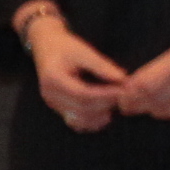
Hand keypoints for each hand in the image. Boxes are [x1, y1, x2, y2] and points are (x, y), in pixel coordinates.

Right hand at [22, 13, 129, 131]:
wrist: (46, 46)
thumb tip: (124, 80)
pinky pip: (77, 123)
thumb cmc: (65, 47)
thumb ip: (102, 66)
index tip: (123, 90)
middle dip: (106, 105)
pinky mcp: (58, 109)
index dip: (105, 95)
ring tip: (114, 103)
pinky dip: (92, 122)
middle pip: (82, 109)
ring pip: (80, 120)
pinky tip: (104, 112)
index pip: (83, 94)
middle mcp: (50, 95)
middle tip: (123, 97)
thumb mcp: (84, 51)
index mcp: (54, 79)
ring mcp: (53, 104)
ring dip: (100, 116)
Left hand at [117, 29, 169, 124]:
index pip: (146, 84)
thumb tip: (132, 85)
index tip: (121, 97)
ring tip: (145, 106)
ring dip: (154, 110)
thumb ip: (157, 67)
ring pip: (169, 111)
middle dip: (136, 105)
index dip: (130, 94)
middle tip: (126, 107)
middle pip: (155, 100)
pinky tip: (169, 105)